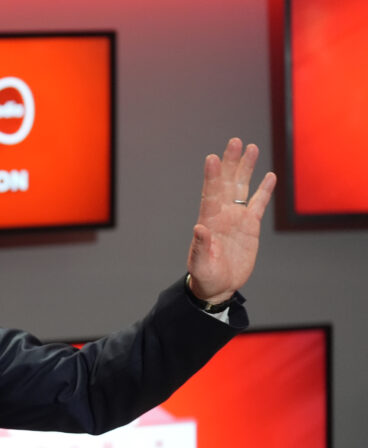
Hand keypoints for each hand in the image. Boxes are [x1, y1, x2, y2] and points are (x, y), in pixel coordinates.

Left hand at [186, 138, 276, 303]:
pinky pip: (258, 204)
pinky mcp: (250, 226)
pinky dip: (264, 191)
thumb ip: (200, 247)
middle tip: (235, 142)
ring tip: (250, 148)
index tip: (212, 158)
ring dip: (246, 168)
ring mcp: (236, 218)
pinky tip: (269, 176)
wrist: (217, 286)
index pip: (210, 193)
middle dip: (230, 162)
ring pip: (242, 187)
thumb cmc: (205, 276)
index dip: (211, 176)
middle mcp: (222, 214)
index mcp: (208, 220)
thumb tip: (199, 228)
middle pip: (227, 183)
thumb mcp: (200, 264)